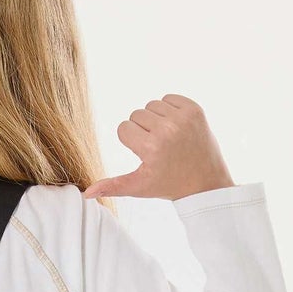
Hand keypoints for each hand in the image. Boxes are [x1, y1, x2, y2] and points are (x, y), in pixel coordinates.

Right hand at [84, 95, 233, 200]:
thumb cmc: (169, 184)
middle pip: (136, 114)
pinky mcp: (194, 109)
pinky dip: (169, 110)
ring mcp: (183, 118)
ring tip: (167, 138)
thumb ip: (112, 186)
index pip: (123, 128)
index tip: (145, 154)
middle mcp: (167, 130)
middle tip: (158, 148)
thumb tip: (86, 193)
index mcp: (151, 148)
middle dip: (142, 129)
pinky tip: (177, 128)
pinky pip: (169, 98)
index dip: (131, 141)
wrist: (206, 181)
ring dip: (155, 119)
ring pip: (151, 105)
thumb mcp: (139, 187)